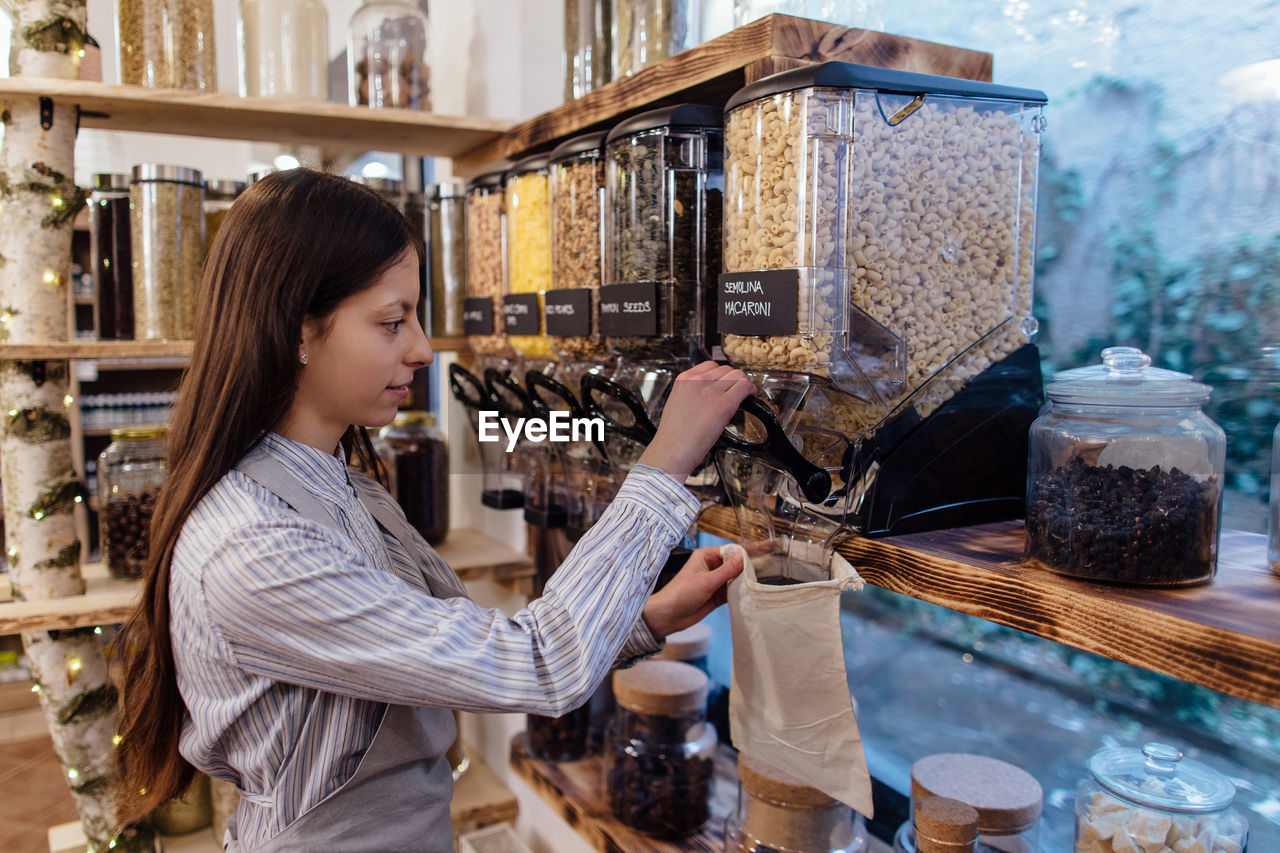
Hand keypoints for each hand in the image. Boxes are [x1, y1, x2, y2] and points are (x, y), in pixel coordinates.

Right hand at [638, 361, 754, 481]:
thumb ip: (692, 393)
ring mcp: (711, 392)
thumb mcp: (677, 403)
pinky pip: (745, 387)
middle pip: (726, 369)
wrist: (672, 451)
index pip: (710, 365)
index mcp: (684, 380)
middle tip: (736, 392)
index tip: (725, 384)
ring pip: (738, 375)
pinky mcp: (723, 405)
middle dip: (733, 380)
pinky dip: (751, 390)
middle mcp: (698, 382)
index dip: (722, 375)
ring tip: (745, 395)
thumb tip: (709, 394)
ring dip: (743, 384)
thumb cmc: (674, 436)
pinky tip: (751, 397)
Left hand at [640, 539, 772, 638]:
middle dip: (752, 563)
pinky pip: (734, 590)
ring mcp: (716, 581)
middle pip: (737, 563)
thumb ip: (726, 570)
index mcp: (706, 556)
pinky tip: (754, 591)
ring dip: (748, 578)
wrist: (669, 616)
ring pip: (737, 577)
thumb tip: (744, 557)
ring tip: (768, 577)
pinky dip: (743, 591)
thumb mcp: (706, 581)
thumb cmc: (680, 594)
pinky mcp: (718, 595)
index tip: (766, 548)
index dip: (750, 550)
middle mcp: (712, 566)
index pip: (732, 550)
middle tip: (773, 563)